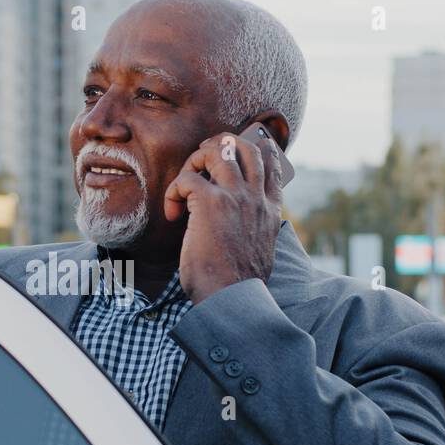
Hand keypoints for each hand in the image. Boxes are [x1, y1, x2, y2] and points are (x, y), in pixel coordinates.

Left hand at [163, 131, 284, 302]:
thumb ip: (256, 231)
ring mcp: (235, 196)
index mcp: (270, 210)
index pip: (270, 163)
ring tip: (184, 186)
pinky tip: (173, 214)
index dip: (250, 150)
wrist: (232, 298)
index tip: (229, 159)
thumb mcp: (260, 251)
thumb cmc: (238, 284)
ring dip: (194, 162)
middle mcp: (256, 197)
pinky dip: (175, 191)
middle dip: (219, 145)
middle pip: (243, 146)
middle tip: (200, 161)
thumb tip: (243, 230)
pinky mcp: (211, 203)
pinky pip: (188, 179)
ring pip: (217, 150)